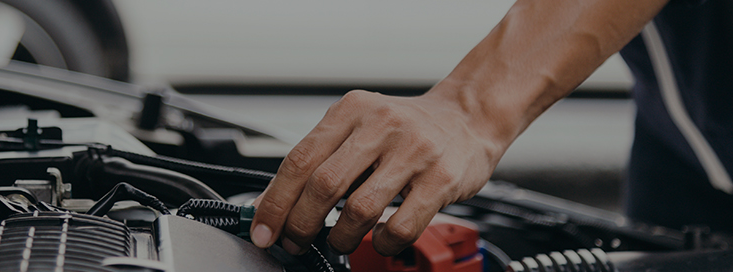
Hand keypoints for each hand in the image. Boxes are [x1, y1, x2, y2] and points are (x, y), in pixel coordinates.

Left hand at [250, 90, 508, 255]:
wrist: (469, 116)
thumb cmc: (407, 127)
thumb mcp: (358, 127)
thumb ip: (319, 159)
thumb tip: (271, 203)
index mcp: (351, 110)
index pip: (299, 160)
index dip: (275, 201)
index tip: (262, 228)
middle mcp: (381, 125)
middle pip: (322, 185)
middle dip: (300, 223)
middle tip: (294, 241)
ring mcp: (414, 151)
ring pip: (359, 209)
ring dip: (340, 237)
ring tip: (339, 241)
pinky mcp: (441, 179)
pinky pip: (401, 225)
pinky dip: (382, 242)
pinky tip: (379, 239)